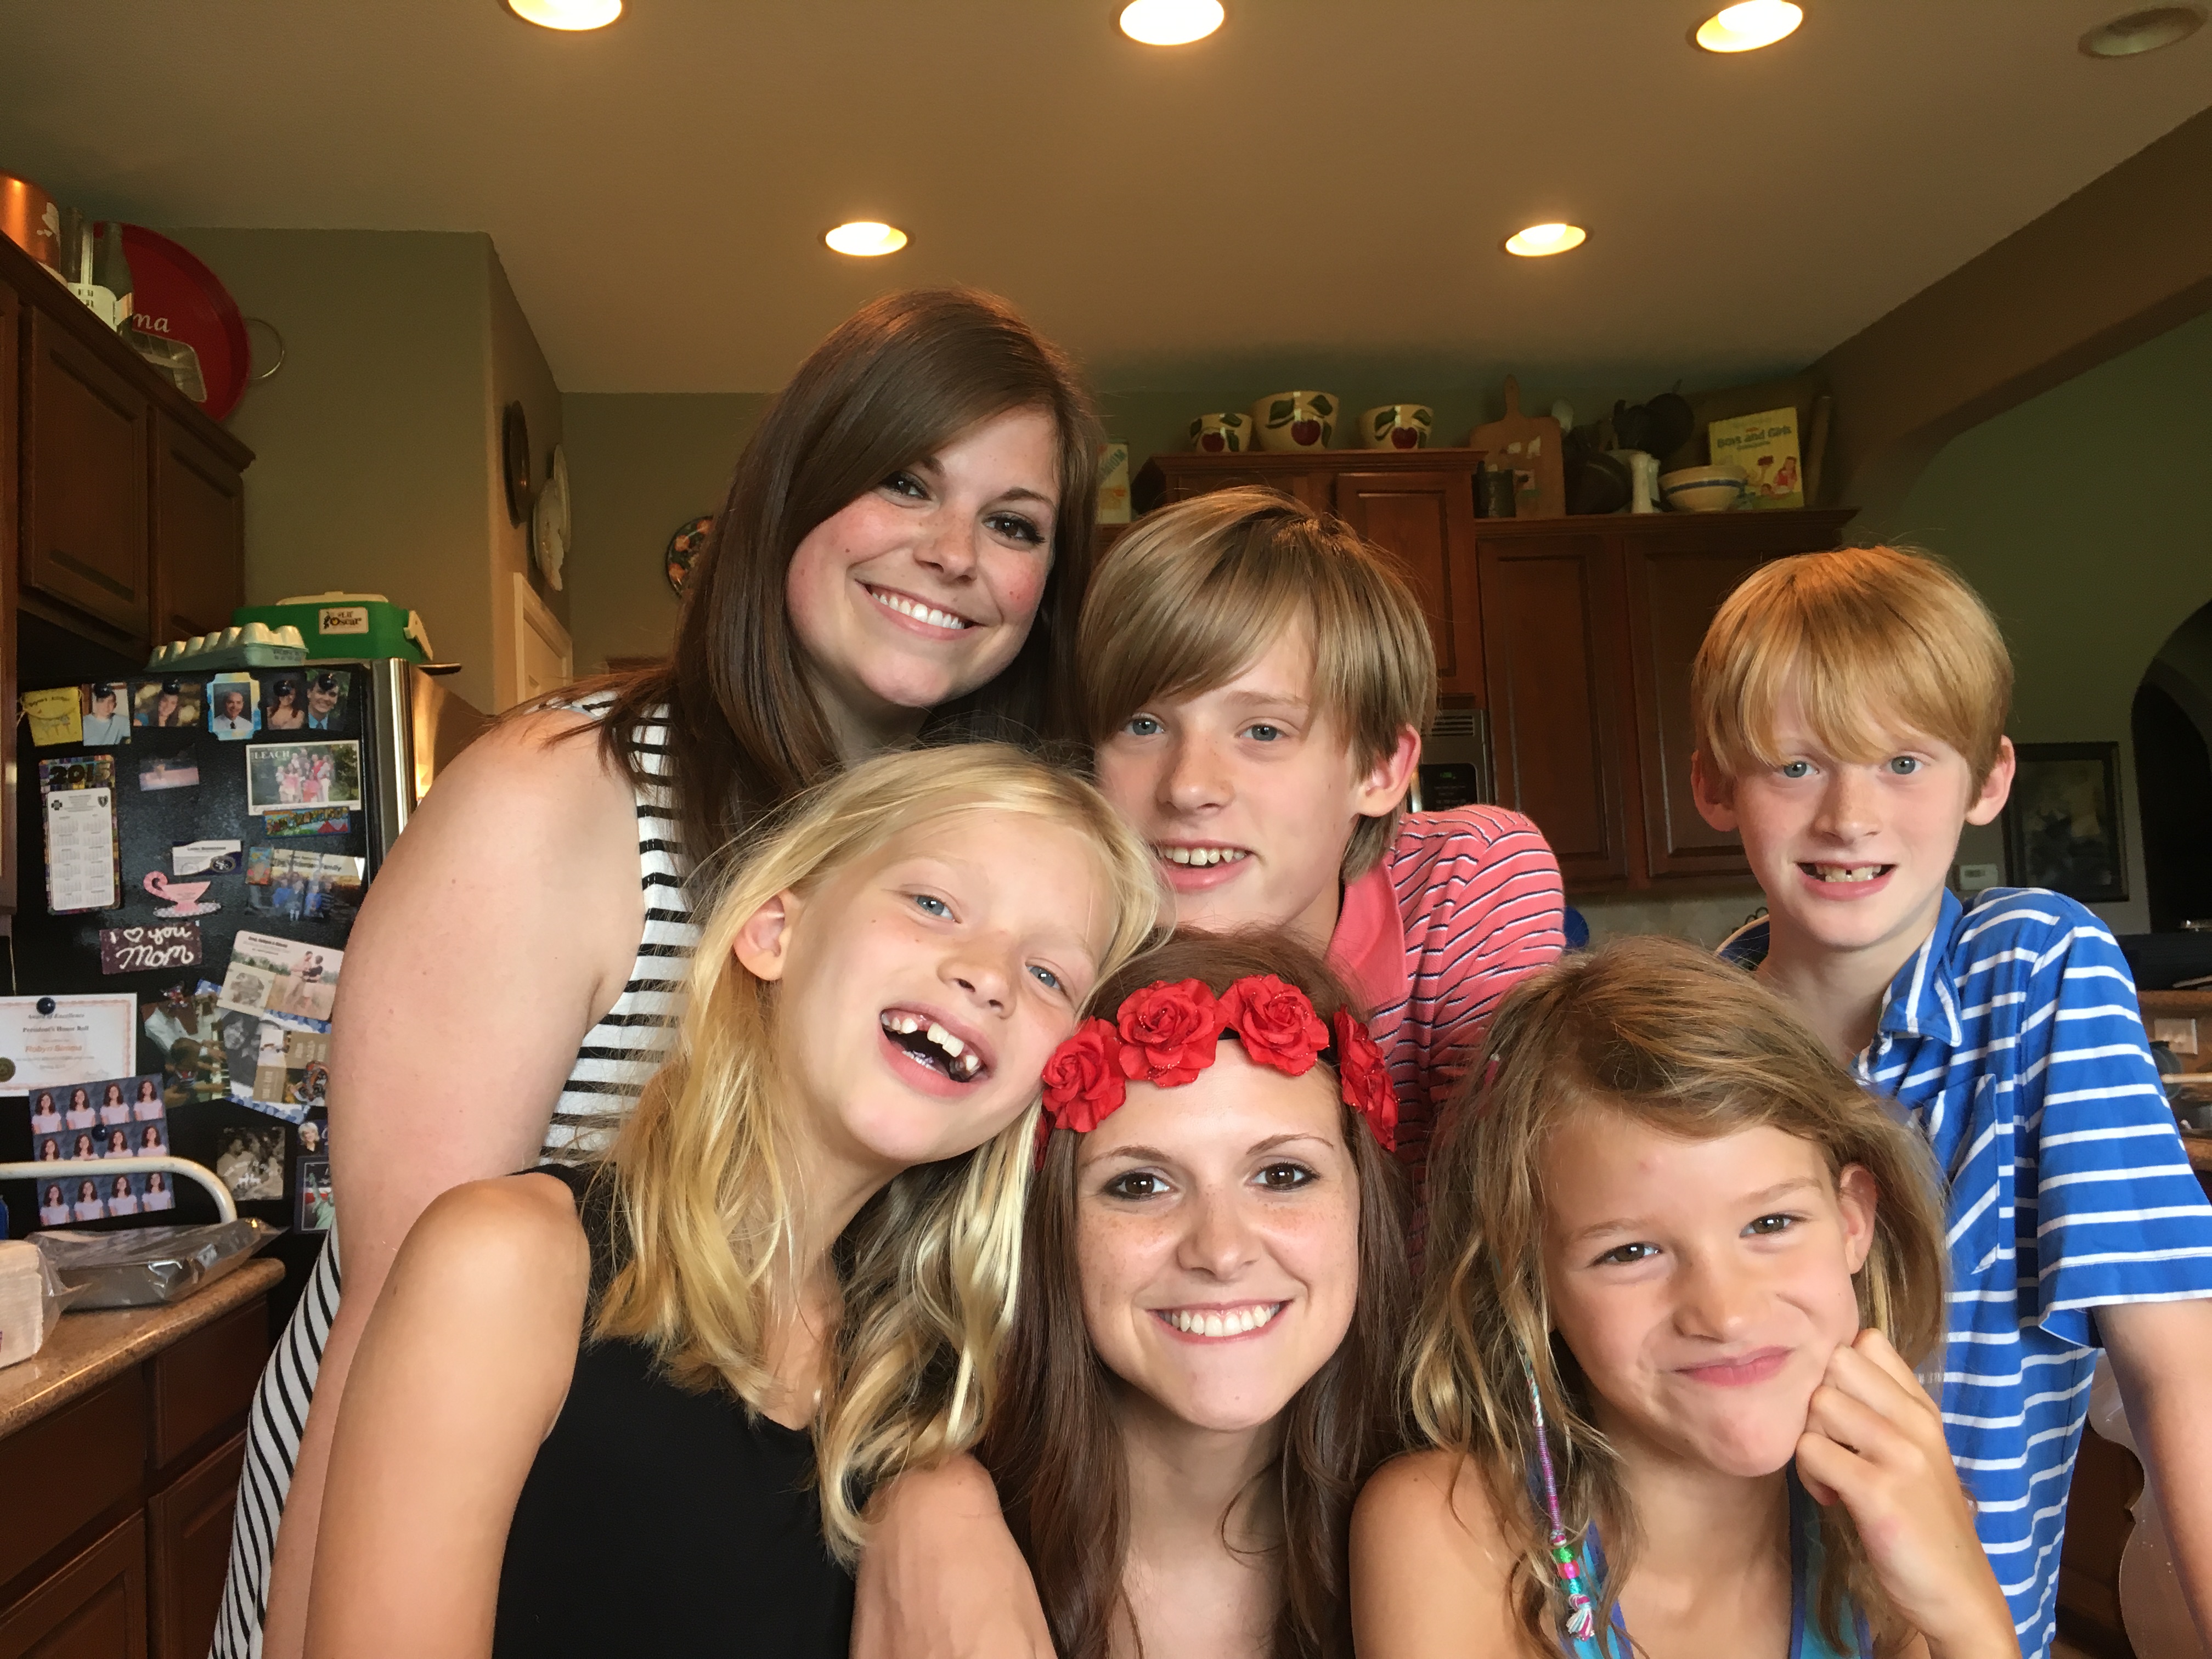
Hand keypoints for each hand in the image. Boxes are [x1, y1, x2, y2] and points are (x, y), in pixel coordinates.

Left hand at [1796, 1330, 2014, 1658]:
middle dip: (1815, 1398)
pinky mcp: (1878, 1491)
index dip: (1835, 1369)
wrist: (1957, 1591)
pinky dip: (1809, 1475)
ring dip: (1808, 1440)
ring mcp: (1900, 1455)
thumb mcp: (1913, 1452)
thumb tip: (1824, 1369)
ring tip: (1830, 1474)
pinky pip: (1811, 1451)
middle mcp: (1915, 1422)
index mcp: (1922, 1408)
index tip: (1840, 1410)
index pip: (1867, 1340)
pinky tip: (1833, 1499)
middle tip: (1827, 1441)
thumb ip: (1880, 1409)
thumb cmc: (1921, 1519)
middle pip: (1835, 1362)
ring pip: (1818, 1403)